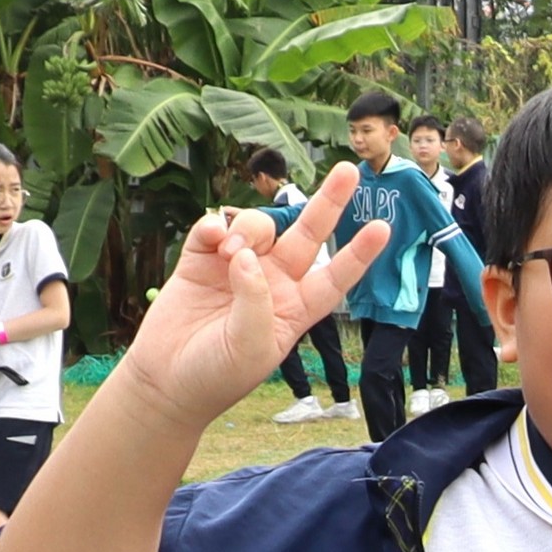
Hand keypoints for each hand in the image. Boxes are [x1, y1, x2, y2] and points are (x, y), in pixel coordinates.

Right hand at [117, 167, 388, 429]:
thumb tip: (246, 257)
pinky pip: (214, 227)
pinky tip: (212, 240)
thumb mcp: (250, 346)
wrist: (167, 381)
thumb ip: (255, 301)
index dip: (358, 254)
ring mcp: (236, 267)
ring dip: (250, 229)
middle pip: (308, 235)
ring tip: (232, 253)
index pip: (335, 277)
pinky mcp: (200, 260)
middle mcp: (273, 282)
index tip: (384, 228)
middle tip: (349, 171)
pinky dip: (214, 226)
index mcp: (296, 308)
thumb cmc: (218, 373)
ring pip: (259, 225)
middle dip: (328, 202)